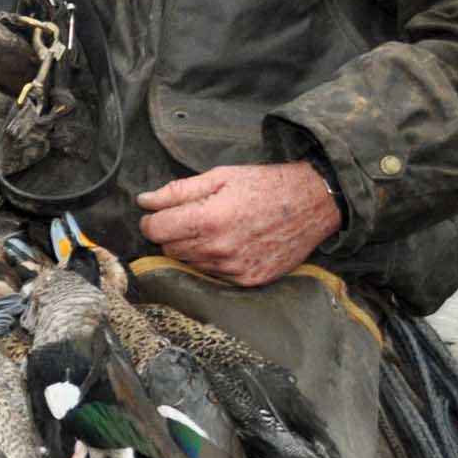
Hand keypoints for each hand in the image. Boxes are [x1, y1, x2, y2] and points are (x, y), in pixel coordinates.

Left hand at [136, 162, 341, 287]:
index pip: (156, 231)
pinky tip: (231, 244)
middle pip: (170, 249)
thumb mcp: (220, 176)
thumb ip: (178, 191)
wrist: (313, 204)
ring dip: (193, 249)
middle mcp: (219, 249)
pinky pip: (213, 275)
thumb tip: (144, 201)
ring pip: (190, 264)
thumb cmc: (266, 185)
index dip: (150, 221)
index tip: (155, 215)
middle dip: (172, 234)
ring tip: (215, 229)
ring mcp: (234, 269)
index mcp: (209, 219)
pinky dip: (214, 261)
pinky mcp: (248, 281)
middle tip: (191, 218)